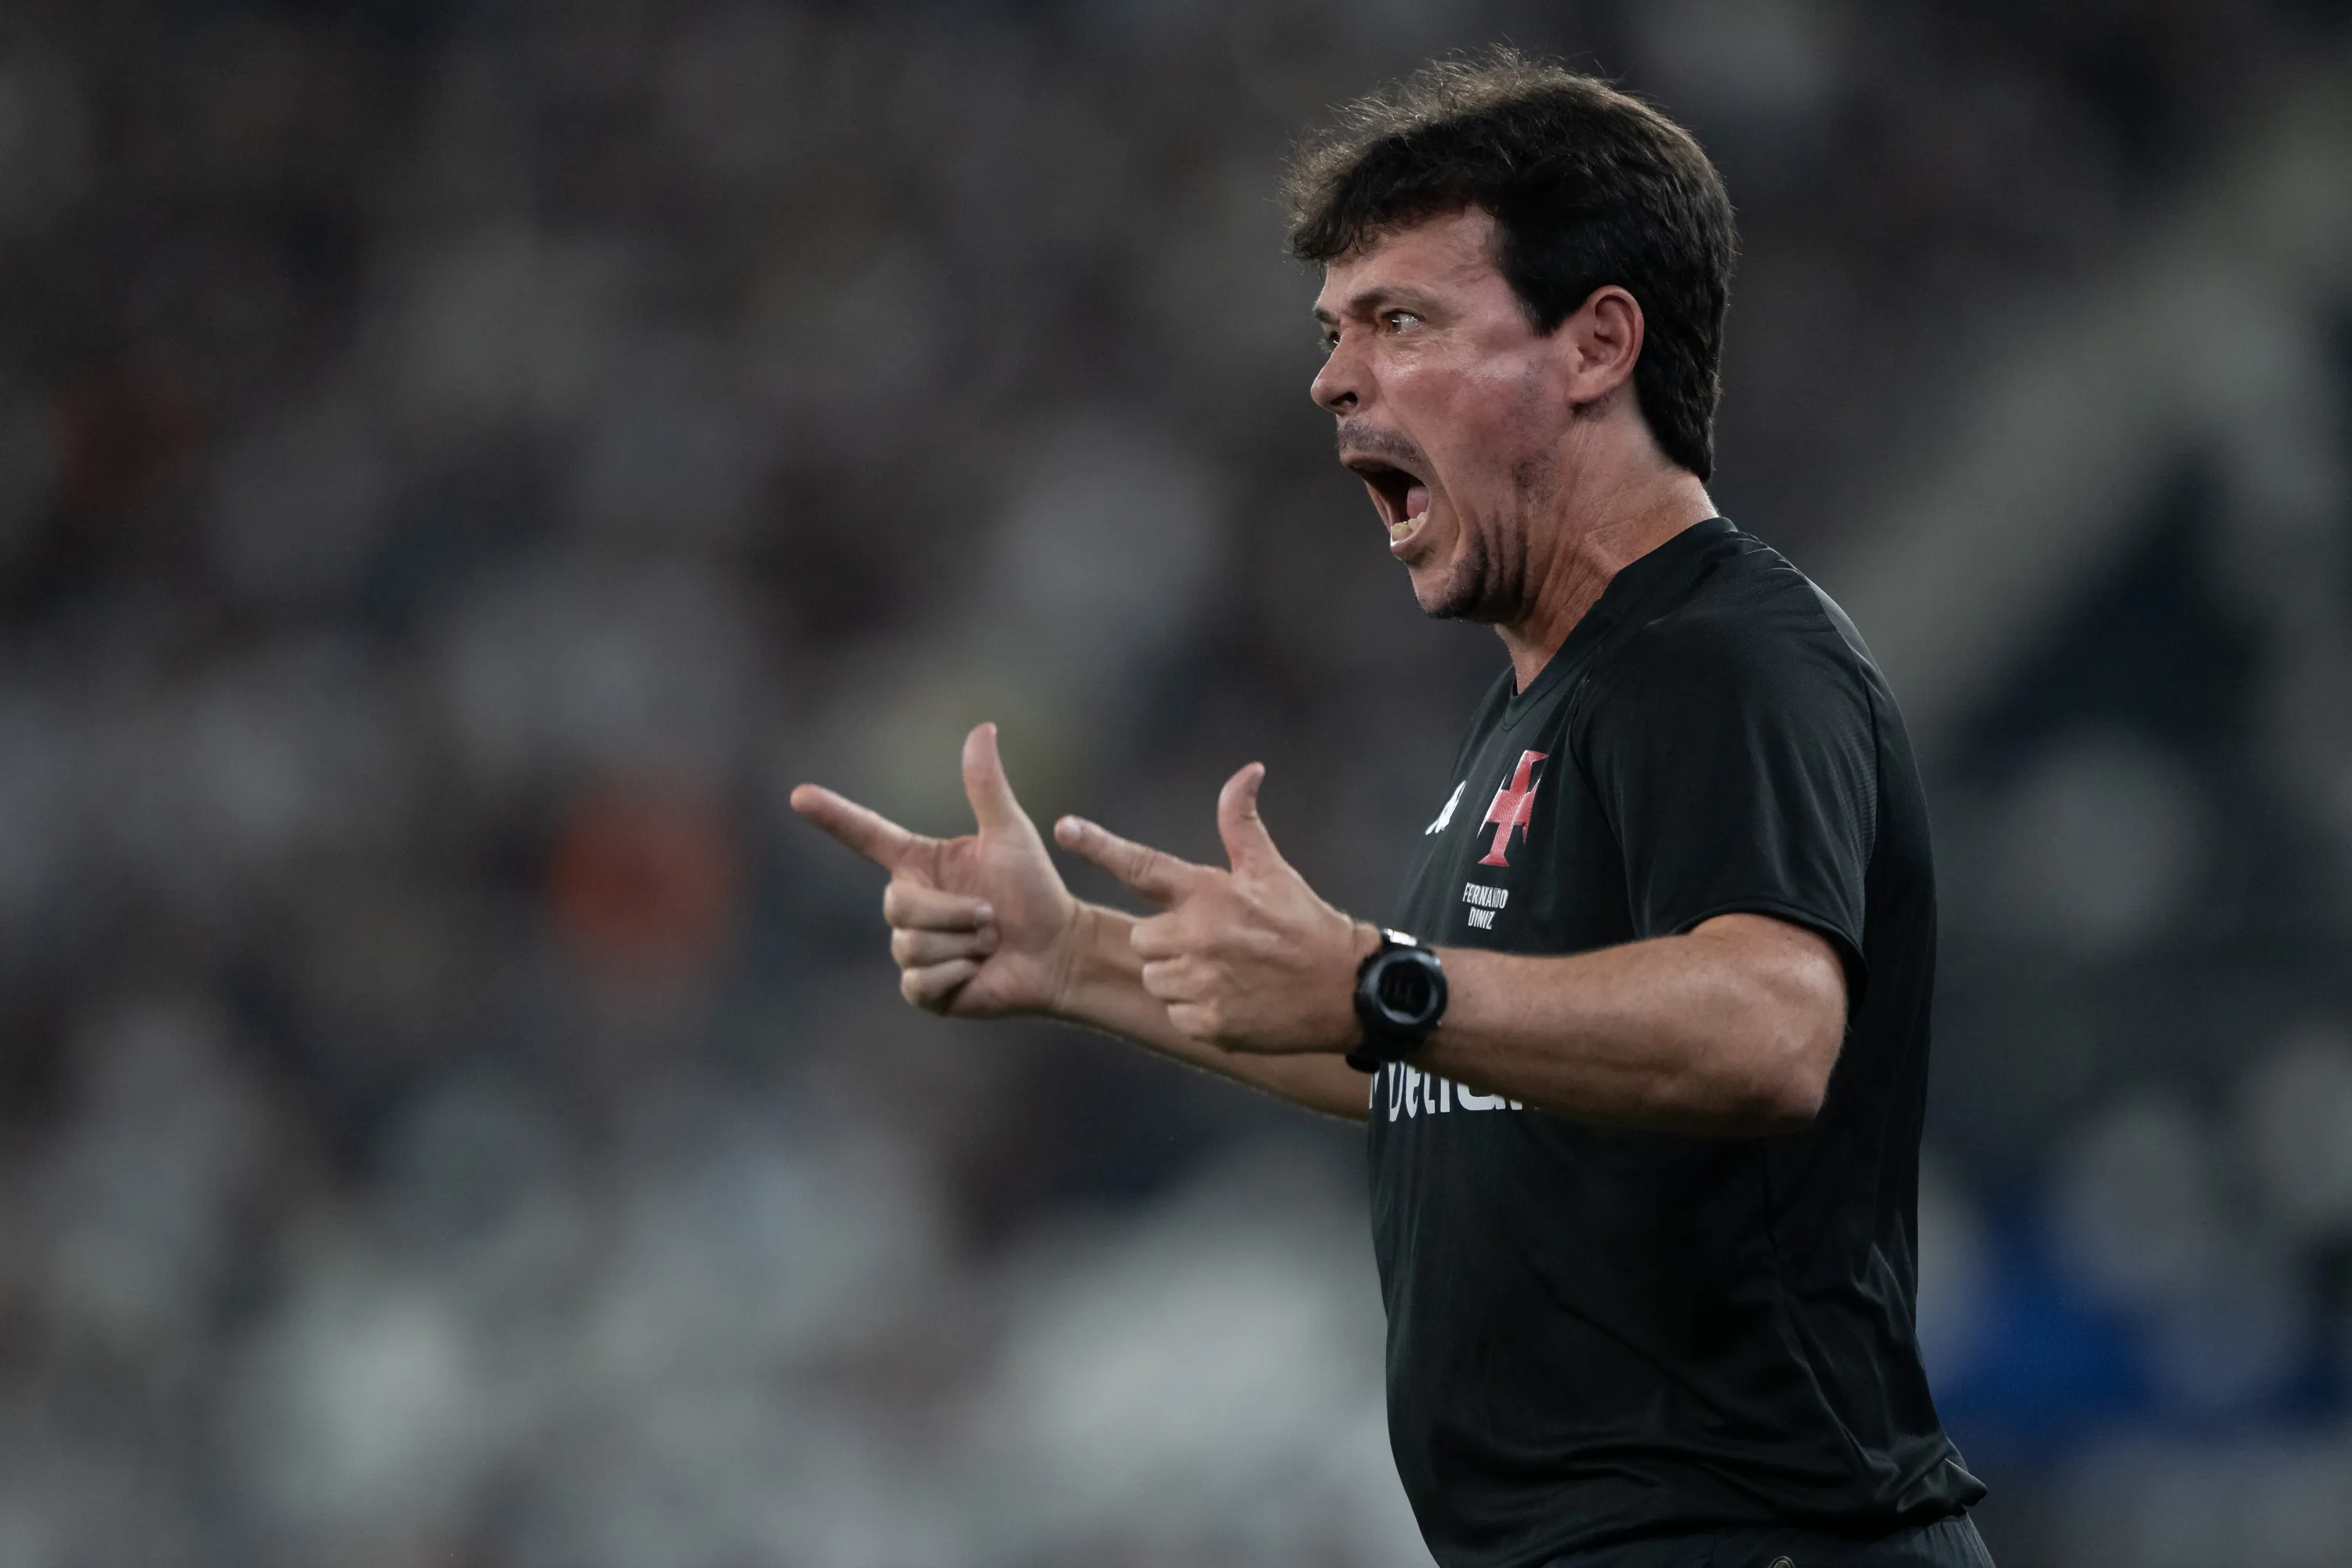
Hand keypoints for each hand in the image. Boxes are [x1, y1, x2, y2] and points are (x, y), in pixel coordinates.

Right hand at [790, 724, 1080, 1017]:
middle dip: (952, 911)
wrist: (1056, 951)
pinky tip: (977, 972)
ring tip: (990, 943)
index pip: (866, 836)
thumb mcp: (1010, 834)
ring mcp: (911, 948)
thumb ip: (986, 786)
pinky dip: (957, 975)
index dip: (834, 816)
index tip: (798, 794)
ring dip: (962, 943)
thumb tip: (983, 727)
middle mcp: (909, 904)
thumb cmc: (1036, 891)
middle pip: (897, 906)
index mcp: (920, 863)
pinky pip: (918, 981)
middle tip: (991, 916)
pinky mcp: (922, 990)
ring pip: (910, 945)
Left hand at [1055, 763, 1372, 1053]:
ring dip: (1179, 978)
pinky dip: (1196, 1012)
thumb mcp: (1271, 870)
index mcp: (1208, 892)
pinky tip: (1230, 1001)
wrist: (1345, 990)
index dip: (1099, 846)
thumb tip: (1248, 768)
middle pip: (1142, 939)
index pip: (1142, 865)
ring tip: (1223, 973)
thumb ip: (1241, 823)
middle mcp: (1198, 935)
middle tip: (1210, 943)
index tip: (1064, 828)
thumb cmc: (1304, 924)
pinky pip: (1176, 1015)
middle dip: (1165, 942)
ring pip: (1155, 979)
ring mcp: (1201, 982)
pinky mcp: (1207, 1023)